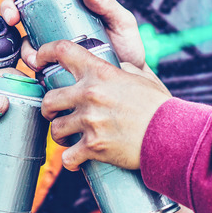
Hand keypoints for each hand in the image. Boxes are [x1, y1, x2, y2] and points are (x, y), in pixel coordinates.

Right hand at [0, 0, 148, 71]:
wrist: (125, 82)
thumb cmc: (127, 47)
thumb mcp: (123, 22)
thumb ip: (108, 4)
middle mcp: (57, 13)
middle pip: (25, 0)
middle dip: (10, 5)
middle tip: (13, 17)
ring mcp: (50, 35)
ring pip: (22, 30)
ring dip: (20, 40)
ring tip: (34, 56)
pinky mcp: (49, 56)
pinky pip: (31, 54)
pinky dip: (28, 58)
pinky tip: (37, 65)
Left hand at [35, 40, 170, 170]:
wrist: (173, 135)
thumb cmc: (160, 106)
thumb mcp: (142, 77)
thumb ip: (123, 68)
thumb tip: (115, 65)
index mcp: (100, 72)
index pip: (62, 51)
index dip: (44, 53)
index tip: (38, 60)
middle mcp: (90, 94)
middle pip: (49, 99)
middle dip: (49, 108)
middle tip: (55, 113)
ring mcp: (90, 122)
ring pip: (55, 129)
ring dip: (60, 135)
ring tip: (68, 138)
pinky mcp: (94, 147)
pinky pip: (68, 157)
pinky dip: (71, 161)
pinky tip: (76, 160)